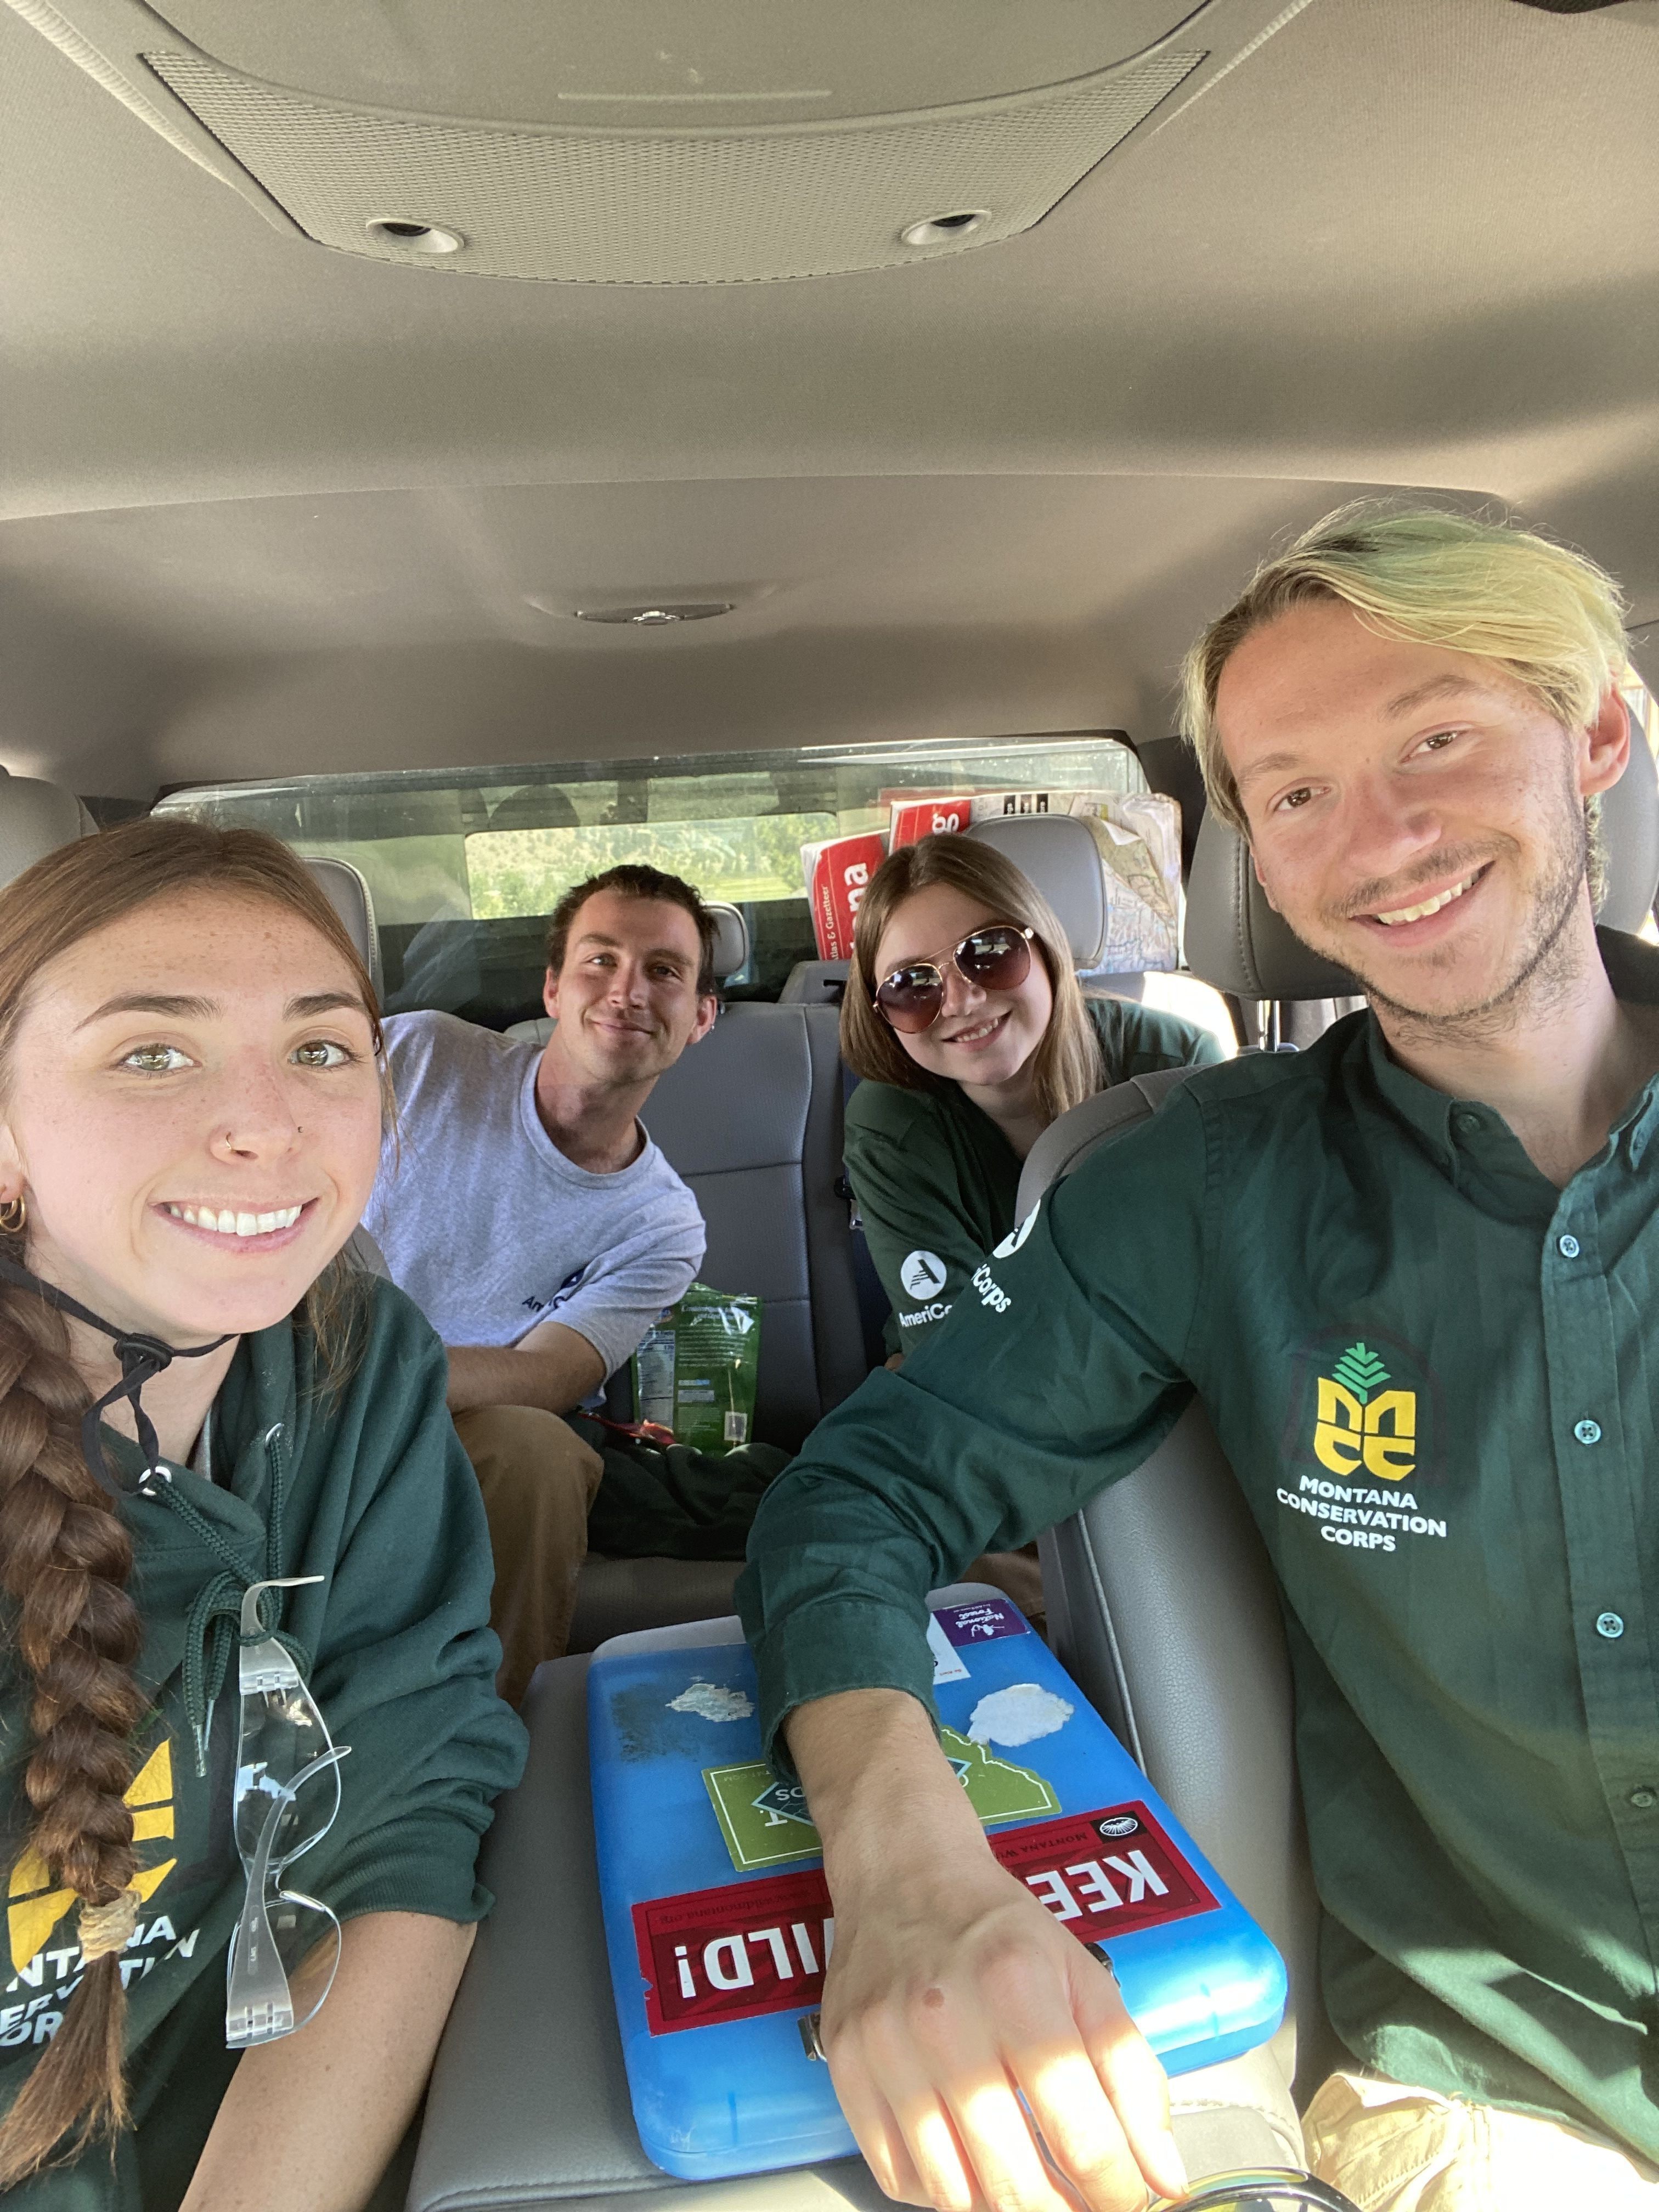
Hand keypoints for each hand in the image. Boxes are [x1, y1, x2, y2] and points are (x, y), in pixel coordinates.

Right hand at [823, 1843, 1184, 2210]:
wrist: (905, 1873)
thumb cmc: (998, 1929)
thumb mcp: (1086, 1979)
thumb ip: (1134, 2078)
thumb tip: (1165, 2177)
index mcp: (1018, 1988)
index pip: (1081, 2135)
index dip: (1118, 2189)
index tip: (1127, 2197)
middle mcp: (944, 2019)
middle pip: (1015, 2181)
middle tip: (1080, 2204)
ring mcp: (885, 2047)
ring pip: (952, 2194)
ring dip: (1002, 2206)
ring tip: (1029, 2185)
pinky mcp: (845, 2065)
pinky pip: (895, 2175)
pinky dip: (941, 2192)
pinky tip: (968, 2163)